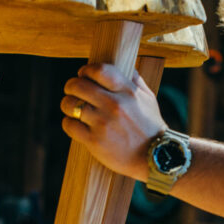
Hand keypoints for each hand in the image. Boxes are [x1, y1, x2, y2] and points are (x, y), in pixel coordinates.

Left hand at [61, 63, 165, 180]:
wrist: (155, 157)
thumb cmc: (150, 127)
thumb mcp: (149, 99)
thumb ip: (135, 81)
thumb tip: (125, 66)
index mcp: (127, 92)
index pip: (99, 70)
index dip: (86, 70)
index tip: (84, 74)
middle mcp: (114, 105)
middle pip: (78, 85)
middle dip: (71, 86)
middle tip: (73, 91)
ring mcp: (103, 123)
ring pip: (70, 104)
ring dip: (68, 104)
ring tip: (73, 108)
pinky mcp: (94, 141)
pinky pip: (69, 125)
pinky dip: (69, 123)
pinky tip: (75, 124)